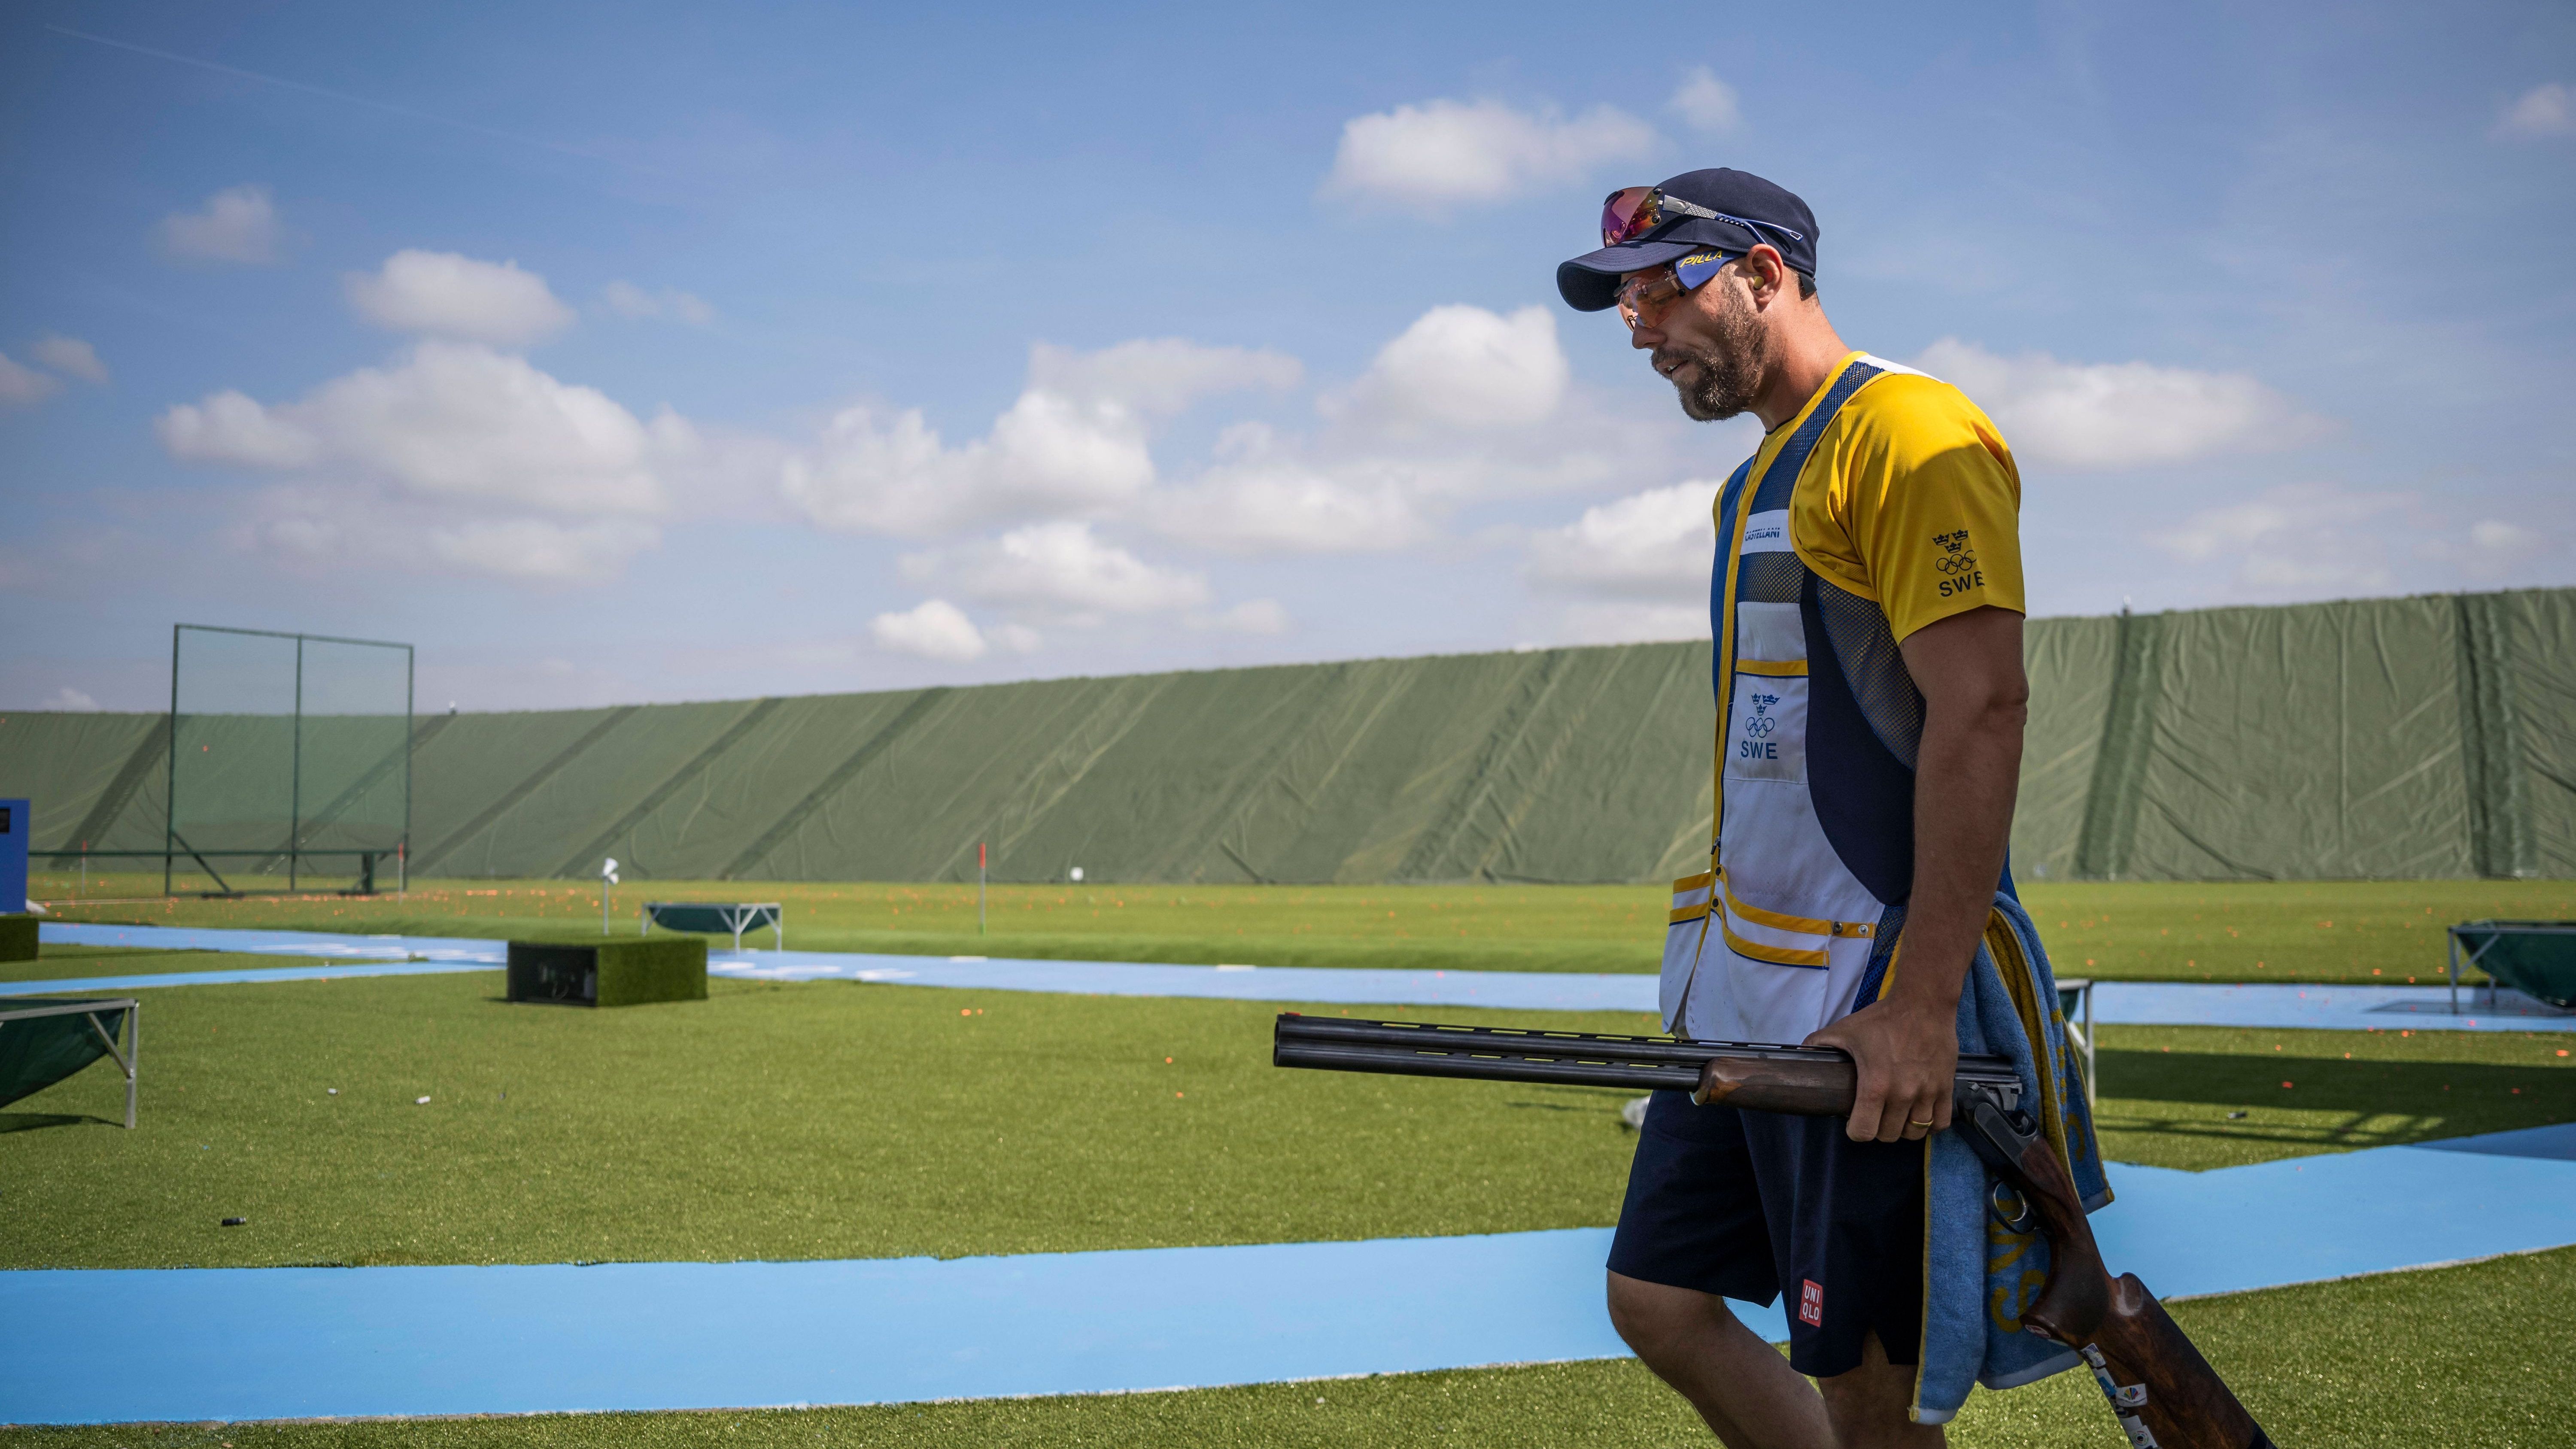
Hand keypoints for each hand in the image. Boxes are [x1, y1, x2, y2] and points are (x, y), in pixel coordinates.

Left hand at [1806, 1000, 1958, 1142]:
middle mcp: (1903, 1095)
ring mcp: (1927, 1093)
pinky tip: (1920, 1114)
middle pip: (1888, 1135)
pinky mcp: (1946, 1087)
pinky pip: (1940, 1122)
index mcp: (1875, 1085)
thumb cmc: (1883, 1018)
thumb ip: (1819, 1043)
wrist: (1923, 1003)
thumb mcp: (1844, 1029)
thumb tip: (1801, 1054)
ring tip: (1895, 1115)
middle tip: (1874, 1114)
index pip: (1863, 1132)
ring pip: (1914, 1132)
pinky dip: (1930, 1124)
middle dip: (1877, 1129)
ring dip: (1902, 1128)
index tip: (1854, 1121)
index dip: (1855, 1131)